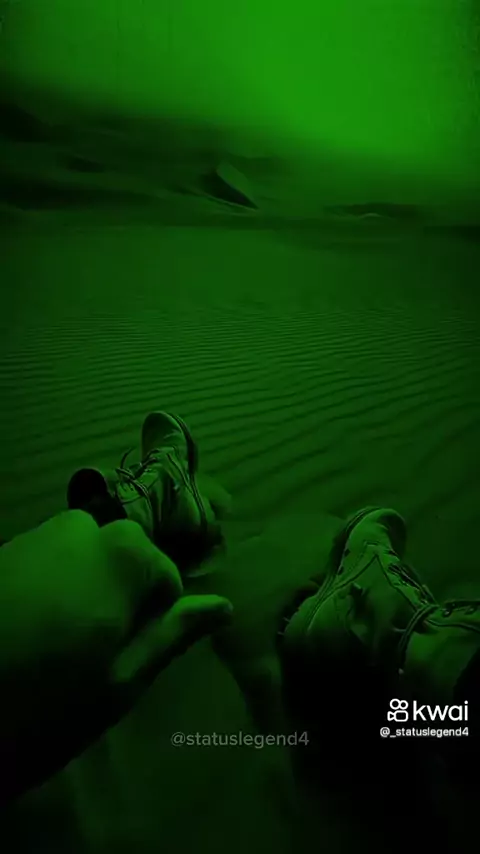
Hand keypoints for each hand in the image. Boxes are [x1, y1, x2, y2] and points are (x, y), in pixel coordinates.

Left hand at [0, 510, 231, 803]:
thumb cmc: (43, 701)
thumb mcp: (120, 681)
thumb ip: (173, 634)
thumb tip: (224, 606)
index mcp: (124, 554)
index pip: (167, 578)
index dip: (152, 620)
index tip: (122, 658)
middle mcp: (82, 527)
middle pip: (125, 559)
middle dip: (118, 597)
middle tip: (91, 653)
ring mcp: (35, 534)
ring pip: (84, 558)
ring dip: (82, 592)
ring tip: (55, 645)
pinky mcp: (1, 551)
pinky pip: (46, 562)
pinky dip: (47, 590)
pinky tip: (24, 632)